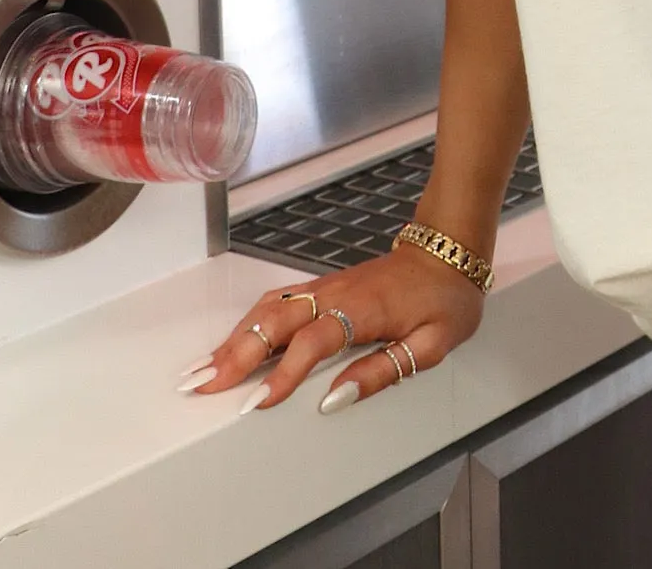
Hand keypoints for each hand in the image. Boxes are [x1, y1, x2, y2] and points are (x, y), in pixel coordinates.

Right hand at [183, 244, 486, 414]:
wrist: (449, 250)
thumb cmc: (444, 299)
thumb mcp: (432, 343)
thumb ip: (384, 371)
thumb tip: (336, 398)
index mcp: (363, 309)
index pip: (313, 341)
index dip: (283, 372)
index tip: (256, 402)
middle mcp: (336, 293)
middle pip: (276, 320)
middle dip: (236, 354)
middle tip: (203, 386)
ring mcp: (326, 287)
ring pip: (269, 309)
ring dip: (234, 338)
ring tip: (203, 371)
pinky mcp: (322, 287)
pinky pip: (277, 303)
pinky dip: (247, 323)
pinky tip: (231, 343)